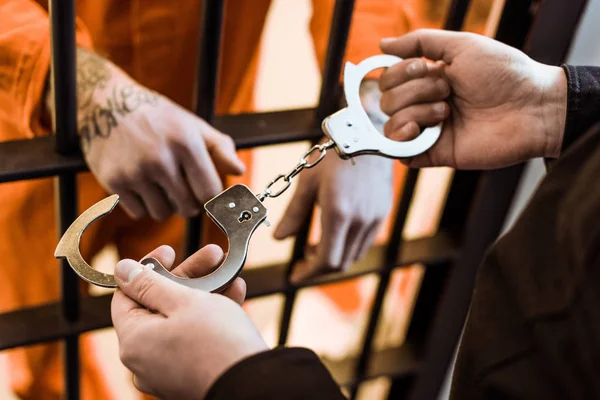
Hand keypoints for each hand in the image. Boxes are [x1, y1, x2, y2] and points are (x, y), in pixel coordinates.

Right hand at [57, 48, 244, 219]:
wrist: (107, 105)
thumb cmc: (159, 118)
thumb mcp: (192, 125)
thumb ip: (220, 148)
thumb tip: (239, 171)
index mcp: (185, 143)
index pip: (210, 192)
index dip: (211, 197)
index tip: (206, 193)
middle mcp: (160, 159)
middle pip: (188, 208)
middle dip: (189, 202)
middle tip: (182, 188)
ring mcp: (135, 172)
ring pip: (162, 213)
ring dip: (165, 205)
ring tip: (160, 184)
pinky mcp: (114, 181)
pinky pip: (139, 213)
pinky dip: (143, 204)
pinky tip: (141, 184)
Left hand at [111, 245, 267, 399]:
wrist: (253, 383)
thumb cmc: (218, 342)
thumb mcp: (183, 300)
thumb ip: (149, 283)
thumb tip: (122, 269)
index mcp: (133, 340)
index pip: (127, 294)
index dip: (149, 268)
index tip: (170, 252)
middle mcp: (144, 360)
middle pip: (157, 306)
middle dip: (187, 278)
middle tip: (210, 257)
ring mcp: (166, 371)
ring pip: (179, 321)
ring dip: (204, 294)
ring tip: (228, 275)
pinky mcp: (189, 376)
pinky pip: (193, 339)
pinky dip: (209, 318)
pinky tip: (233, 295)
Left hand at [273, 78, 446, 280]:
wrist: (368, 135)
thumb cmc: (333, 155)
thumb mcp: (307, 182)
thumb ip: (294, 214)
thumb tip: (279, 238)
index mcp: (339, 214)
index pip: (326, 261)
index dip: (309, 273)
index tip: (295, 275)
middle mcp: (360, 221)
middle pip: (340, 263)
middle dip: (318, 268)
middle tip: (302, 262)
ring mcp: (375, 219)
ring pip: (354, 255)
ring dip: (333, 259)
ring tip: (315, 247)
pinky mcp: (382, 213)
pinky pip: (364, 242)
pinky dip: (347, 247)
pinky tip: (334, 235)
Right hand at [379, 29, 567, 168]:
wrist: (532, 108)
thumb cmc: (503, 73)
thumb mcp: (462, 45)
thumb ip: (420, 41)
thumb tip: (382, 44)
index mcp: (428, 79)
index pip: (388, 78)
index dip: (399, 72)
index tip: (425, 68)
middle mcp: (424, 103)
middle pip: (386, 100)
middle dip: (414, 91)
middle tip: (448, 90)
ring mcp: (428, 129)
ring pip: (390, 123)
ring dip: (416, 111)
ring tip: (448, 112)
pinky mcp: (434, 153)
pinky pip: (398, 151)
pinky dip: (401, 138)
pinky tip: (420, 129)